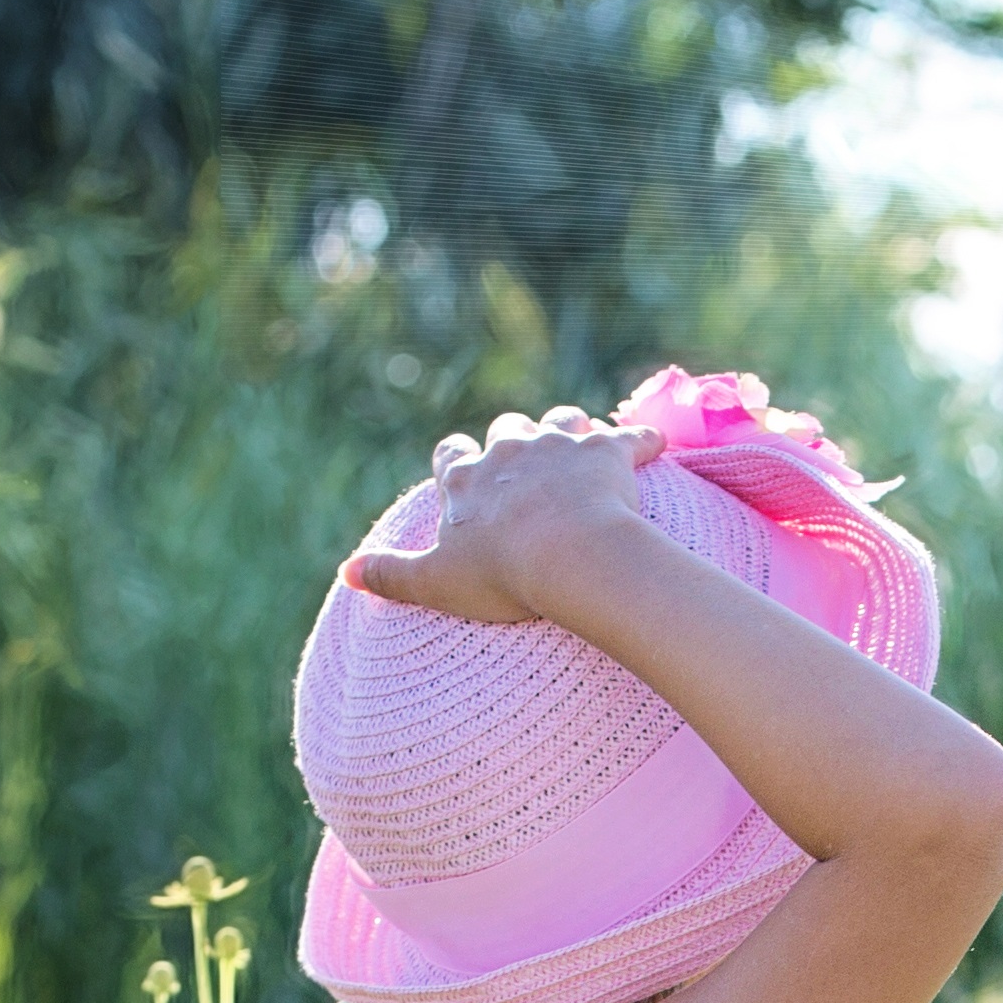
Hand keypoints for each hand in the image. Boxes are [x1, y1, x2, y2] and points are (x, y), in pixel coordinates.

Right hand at [337, 406, 654, 629]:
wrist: (570, 558)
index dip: (457, 461)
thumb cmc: (503, 574)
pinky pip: (631, 437)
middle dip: (513, 441)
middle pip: (507, 431)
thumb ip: (393, 575)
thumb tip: (348, 573)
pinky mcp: (608, 451)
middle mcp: (510, 451)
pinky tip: (655, 446)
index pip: (452, 457)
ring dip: (568, 429)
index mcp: (468, 480)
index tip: (462, 466)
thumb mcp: (438, 582)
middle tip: (527, 462)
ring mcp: (560, 446)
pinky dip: (643, 441)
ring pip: (561, 420)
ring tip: (579, 443)